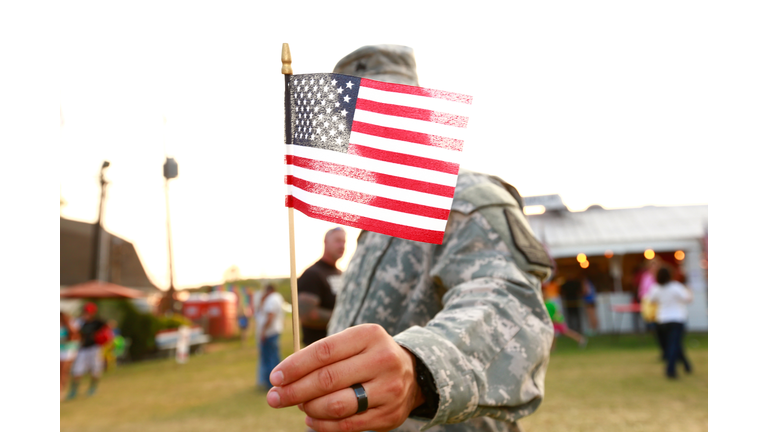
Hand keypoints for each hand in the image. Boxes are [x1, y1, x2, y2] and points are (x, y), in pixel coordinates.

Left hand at [266, 324, 424, 431]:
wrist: (413, 374)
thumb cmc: (369, 356)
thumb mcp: (353, 343)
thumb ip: (322, 356)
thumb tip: (284, 378)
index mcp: (369, 335)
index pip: (324, 351)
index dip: (296, 365)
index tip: (276, 376)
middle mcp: (383, 360)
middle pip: (328, 379)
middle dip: (295, 390)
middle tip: (275, 397)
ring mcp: (389, 389)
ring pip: (337, 405)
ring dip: (309, 408)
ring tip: (299, 405)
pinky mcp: (389, 415)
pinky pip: (348, 425)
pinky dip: (323, 425)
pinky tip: (311, 419)